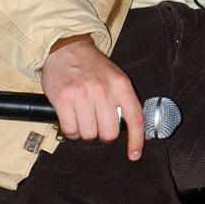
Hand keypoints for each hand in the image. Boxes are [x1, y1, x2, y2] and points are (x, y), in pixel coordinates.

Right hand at [40, 39, 143, 160]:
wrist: (67, 49)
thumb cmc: (93, 67)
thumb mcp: (117, 78)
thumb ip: (126, 102)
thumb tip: (141, 132)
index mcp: (121, 85)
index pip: (135, 119)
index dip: (137, 140)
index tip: (134, 154)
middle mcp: (104, 90)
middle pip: (109, 133)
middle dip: (103, 133)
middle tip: (97, 122)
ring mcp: (82, 94)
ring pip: (88, 134)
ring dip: (85, 132)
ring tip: (83, 117)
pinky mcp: (63, 99)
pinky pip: (70, 130)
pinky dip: (71, 131)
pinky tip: (71, 119)